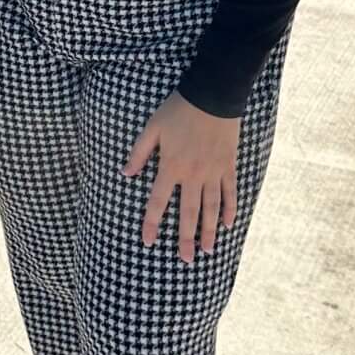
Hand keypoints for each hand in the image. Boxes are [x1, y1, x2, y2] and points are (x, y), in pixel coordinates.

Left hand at [124, 92, 243, 265]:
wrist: (213, 95)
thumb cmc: (178, 109)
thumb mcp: (152, 127)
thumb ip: (138, 153)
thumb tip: (125, 174)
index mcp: (171, 166)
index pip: (158, 202)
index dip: (152, 223)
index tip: (148, 241)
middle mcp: (193, 174)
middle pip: (188, 213)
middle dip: (185, 238)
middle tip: (185, 260)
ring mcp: (213, 171)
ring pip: (211, 207)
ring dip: (208, 230)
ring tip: (206, 250)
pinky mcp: (228, 165)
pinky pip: (230, 191)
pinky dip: (229, 208)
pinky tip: (228, 224)